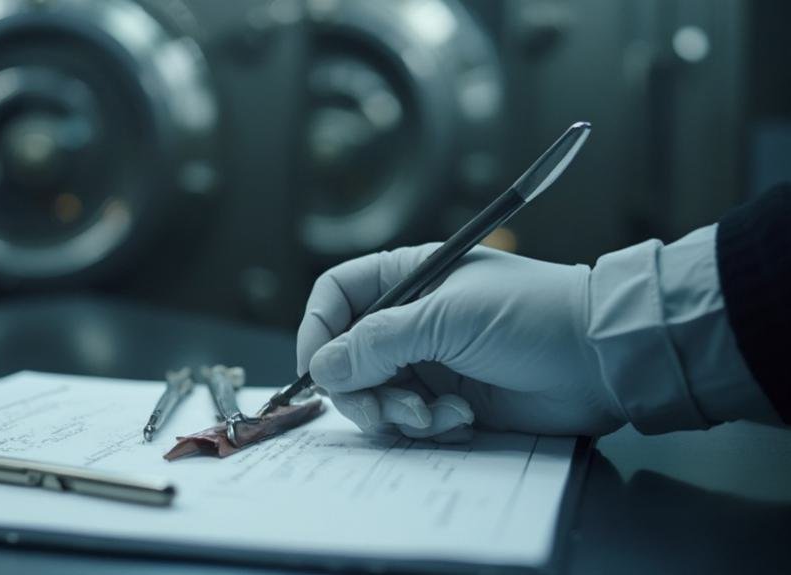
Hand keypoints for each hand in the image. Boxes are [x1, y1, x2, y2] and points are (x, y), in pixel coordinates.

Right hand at [297, 244, 626, 439]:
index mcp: (407, 278)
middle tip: (386, 411)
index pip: (336, 296)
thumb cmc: (532, 315)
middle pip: (346, 356)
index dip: (318, 330)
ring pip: (374, 395)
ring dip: (398, 413)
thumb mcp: (448, 319)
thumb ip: (379, 342)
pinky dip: (427, 427)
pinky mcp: (448, 400)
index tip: (316, 370)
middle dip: (360, 389)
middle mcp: (410, 320)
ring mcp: (428, 362)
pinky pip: (409, 421)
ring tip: (440, 415)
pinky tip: (463, 419)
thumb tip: (322, 367)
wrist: (603, 360)